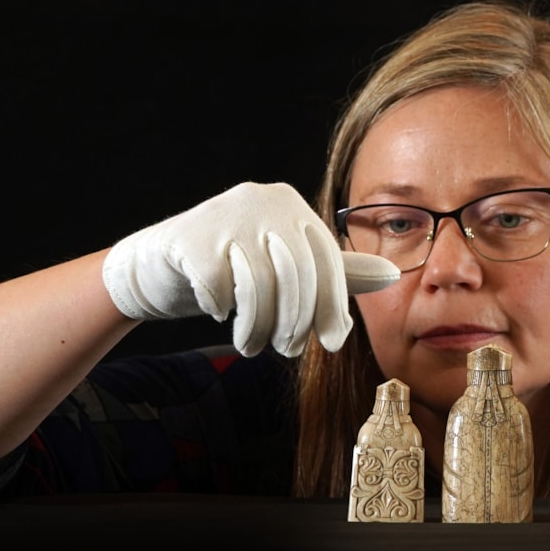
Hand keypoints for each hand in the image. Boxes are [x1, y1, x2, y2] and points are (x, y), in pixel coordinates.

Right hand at [101, 182, 398, 356]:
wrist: (157, 266)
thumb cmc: (233, 269)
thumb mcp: (288, 268)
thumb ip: (337, 272)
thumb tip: (392, 275)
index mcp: (292, 206)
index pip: (327, 261)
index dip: (332, 307)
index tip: (330, 344)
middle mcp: (263, 201)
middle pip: (296, 275)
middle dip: (295, 322)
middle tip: (285, 350)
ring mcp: (224, 216)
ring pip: (259, 286)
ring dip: (258, 327)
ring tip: (251, 343)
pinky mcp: (190, 239)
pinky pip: (220, 288)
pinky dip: (222, 309)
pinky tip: (218, 311)